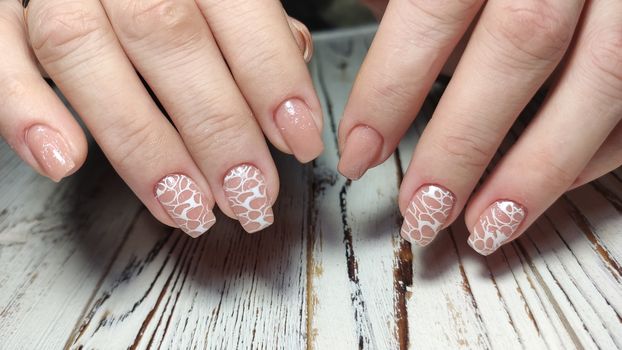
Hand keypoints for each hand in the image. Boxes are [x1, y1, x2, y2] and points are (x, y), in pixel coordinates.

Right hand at [0, 0, 322, 235]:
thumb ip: (251, 20)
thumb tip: (291, 63)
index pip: (235, 7)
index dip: (270, 77)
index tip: (298, 139)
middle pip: (164, 35)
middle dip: (215, 128)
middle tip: (248, 193)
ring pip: (80, 50)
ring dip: (139, 144)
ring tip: (186, 205)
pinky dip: (23, 108)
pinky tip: (65, 160)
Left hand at [342, 0, 621, 254]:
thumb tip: (313, 39)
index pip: (431, 13)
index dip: (390, 91)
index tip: (358, 154)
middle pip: (519, 49)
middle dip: (464, 145)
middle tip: (422, 211)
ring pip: (601, 79)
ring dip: (539, 168)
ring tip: (486, 226)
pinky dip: (598, 150)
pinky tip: (550, 183)